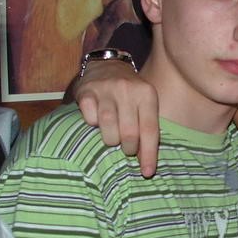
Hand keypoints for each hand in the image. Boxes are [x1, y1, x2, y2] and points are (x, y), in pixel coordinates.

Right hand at [74, 60, 159, 176]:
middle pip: (129, 133)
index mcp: (147, 94)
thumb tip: (147, 163)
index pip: (150, 130)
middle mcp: (127, 90)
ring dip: (111, 139)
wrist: (106, 64)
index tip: (146, 173)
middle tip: (127, 149)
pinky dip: (93, 125)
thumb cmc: (130, 92)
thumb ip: (147, 126)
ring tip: (113, 137)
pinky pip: (89, 119)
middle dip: (128, 148)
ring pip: (108, 128)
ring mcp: (106, 89)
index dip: (149, 154)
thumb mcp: (144, 102)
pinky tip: (97, 122)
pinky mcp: (86, 92)